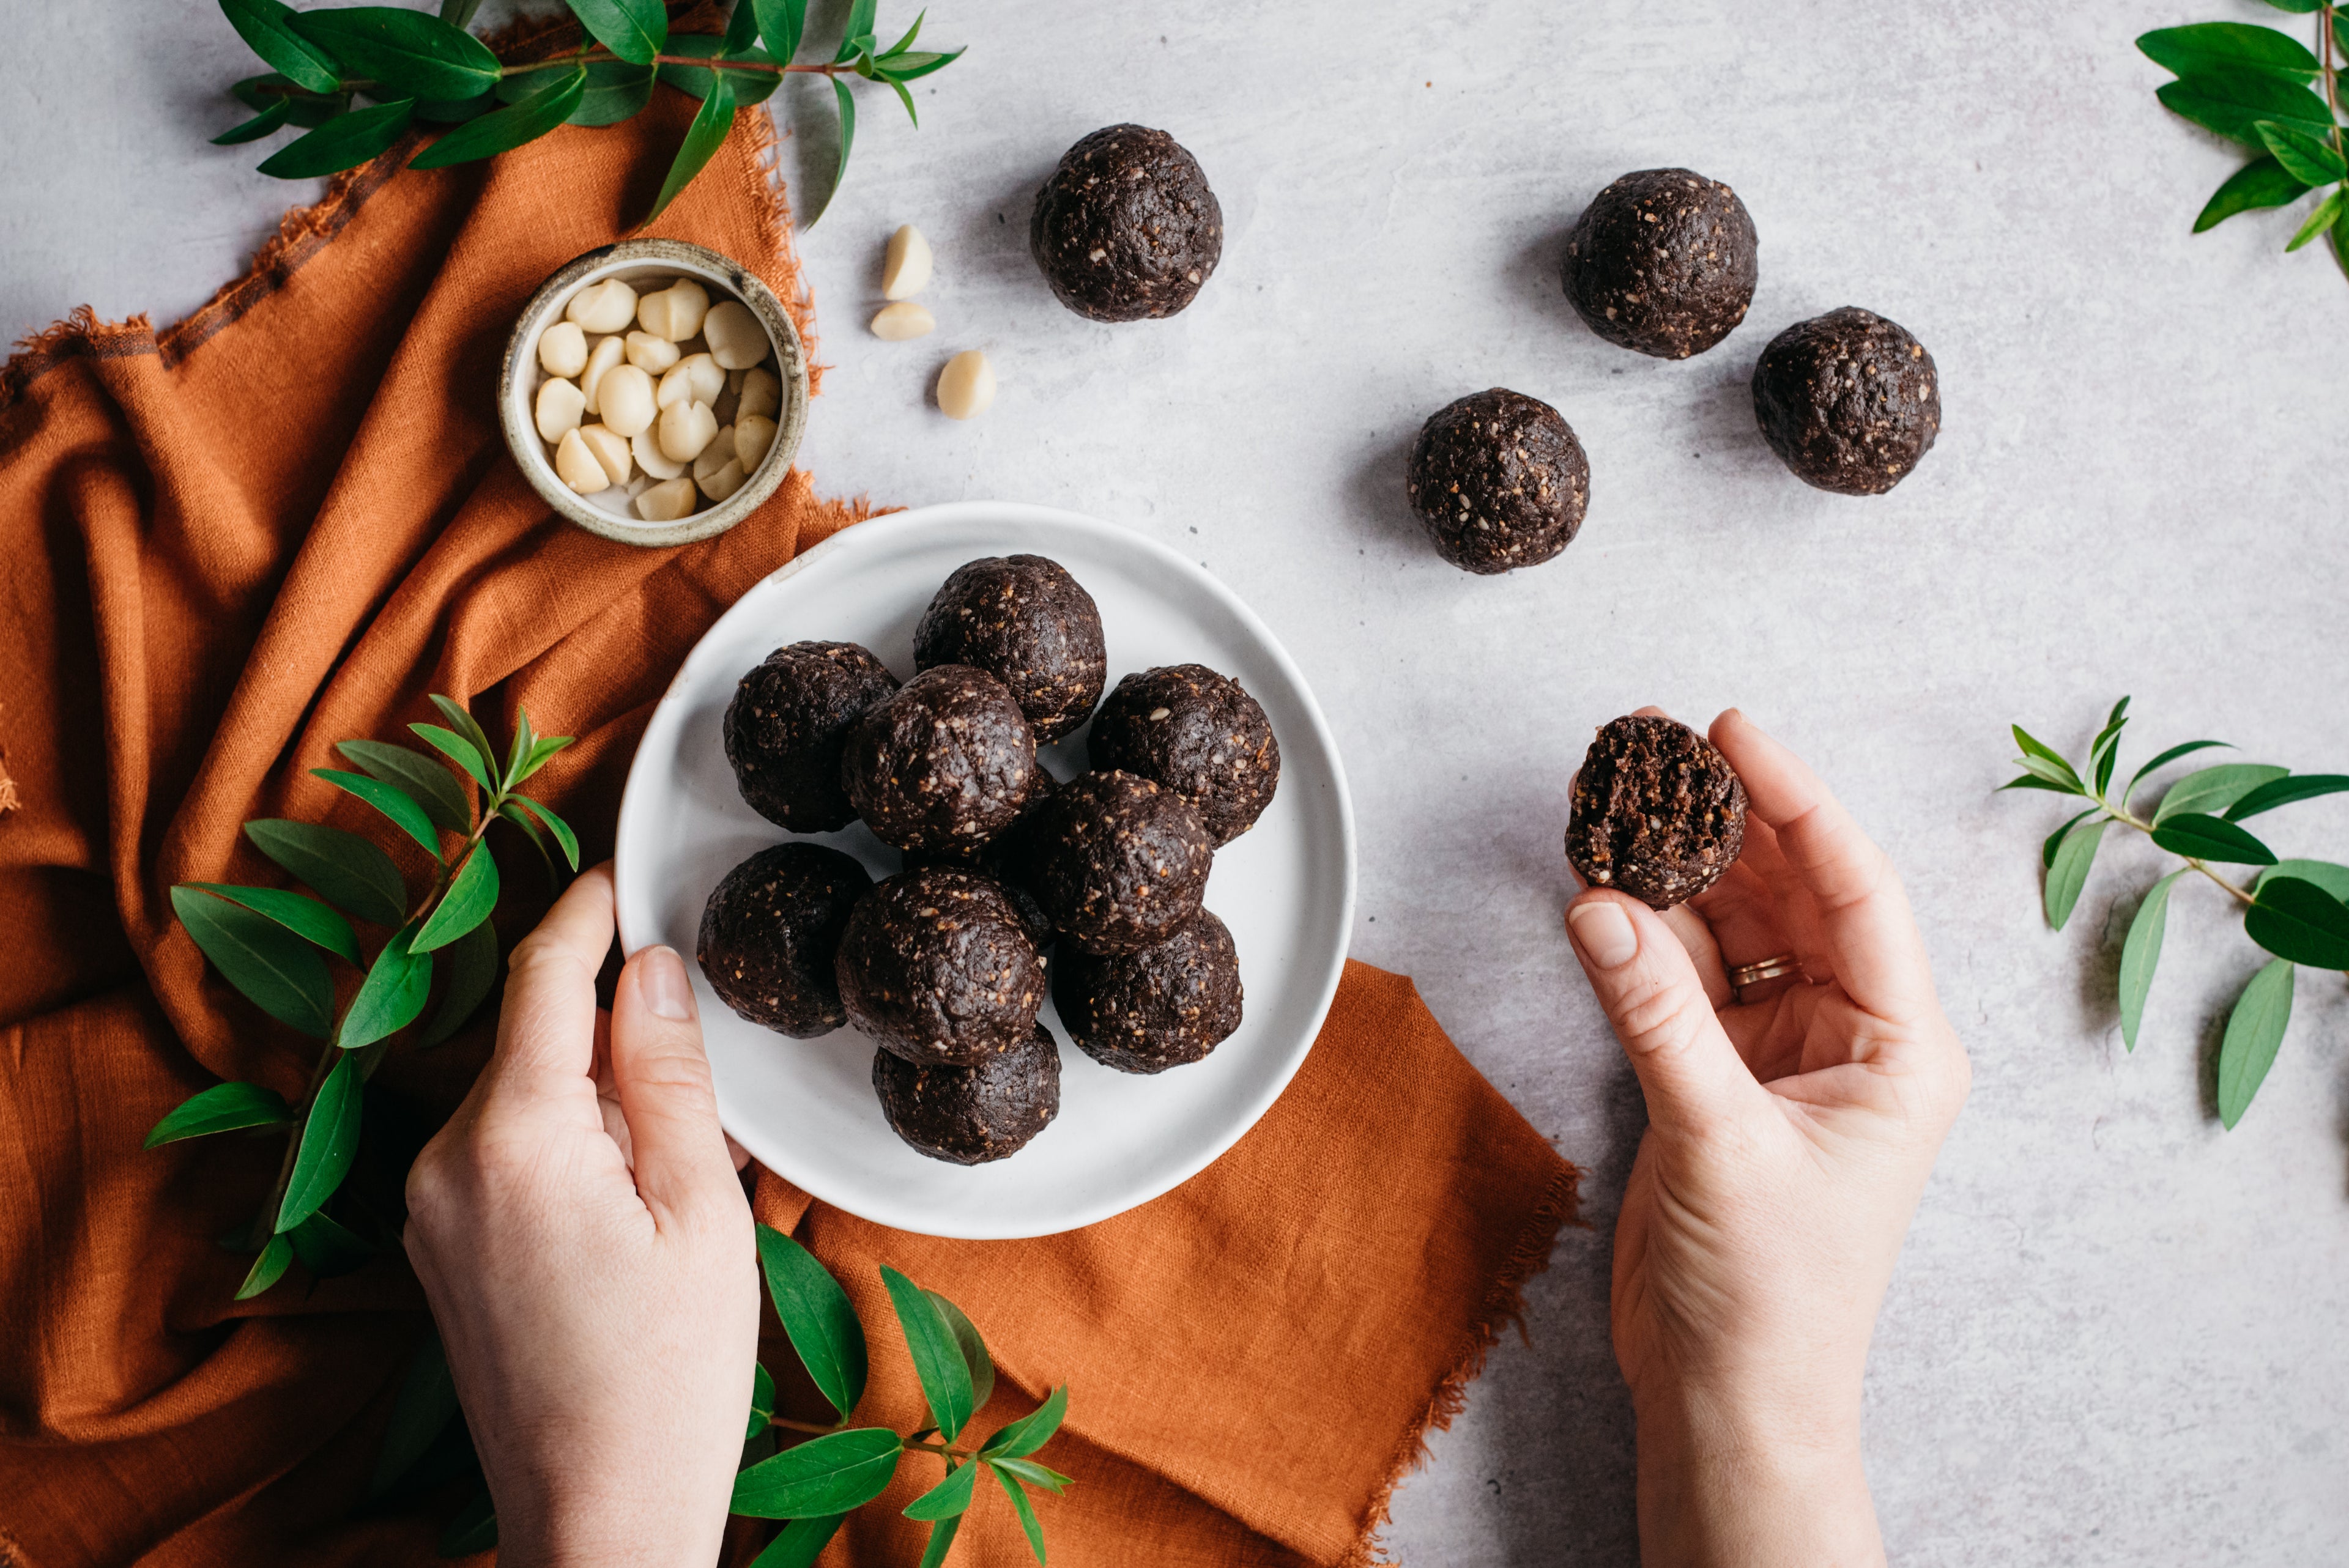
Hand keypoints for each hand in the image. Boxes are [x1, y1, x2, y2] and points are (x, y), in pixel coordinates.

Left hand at [403, 864, 757, 1567]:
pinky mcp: (438, 1251)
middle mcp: (447, 1160)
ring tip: (688, 1167)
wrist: (596, 1517)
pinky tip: (642, 1204)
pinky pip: (507, 1153)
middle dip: (616, 1027)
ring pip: (524, 1095)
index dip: (590, 910)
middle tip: (708, 1068)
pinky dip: (574, 1145)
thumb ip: (668, 1076)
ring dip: (601, 1095)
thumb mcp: (701, 1210)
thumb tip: (649, 969)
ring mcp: (431, 1210)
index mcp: (515, 1138)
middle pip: (534, 1035)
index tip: (628, 870)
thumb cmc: (668, 1380)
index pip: (545, 975)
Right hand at [1563, 710, 1968, 1567]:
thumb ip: (1659, 1018)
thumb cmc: (1773, 1297)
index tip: (1734, 735)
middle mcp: (1848, 1037)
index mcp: (1901, 1048)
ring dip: (1674, 869)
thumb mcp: (1721, 1143)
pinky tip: (1599, 886)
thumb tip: (1600, 906)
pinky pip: (1679, 980)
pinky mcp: (1714, 1078)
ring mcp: (1778, 1054)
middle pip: (1790, 893)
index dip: (1797, 802)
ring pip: (1729, 929)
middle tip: (1657, 745)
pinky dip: (1639, 936)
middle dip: (1727, 820)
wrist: (1729, 1396)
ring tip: (1615, 799)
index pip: (1853, 892)